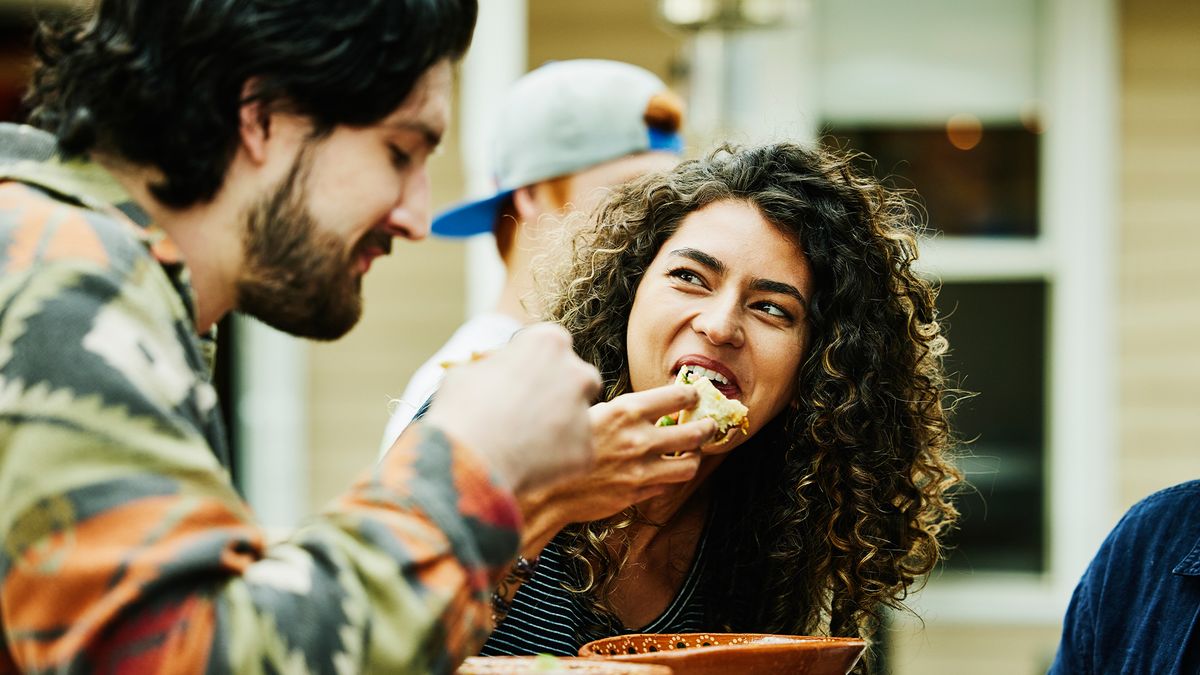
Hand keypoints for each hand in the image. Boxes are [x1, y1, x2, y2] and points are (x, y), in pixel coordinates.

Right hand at [423, 323, 600, 492]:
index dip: (532, 362)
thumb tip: (497, 372)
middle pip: (577, 378)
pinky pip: (574, 453)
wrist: (466, 462)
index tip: (518, 378)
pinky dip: (557, 459)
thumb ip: (495, 367)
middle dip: (559, 391)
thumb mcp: (468, 371)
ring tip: (523, 443)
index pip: (551, 345)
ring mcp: (585, 414)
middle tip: (529, 411)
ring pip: (578, 418)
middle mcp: (577, 373)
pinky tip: (529, 464)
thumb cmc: (461, 410)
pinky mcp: (586, 451)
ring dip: (558, 427)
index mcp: (549, 342)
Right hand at [518, 384, 716, 550]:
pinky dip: (670, 478)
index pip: (676, 398)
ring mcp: (641, 469)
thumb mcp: (590, 414)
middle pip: (694, 432)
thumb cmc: (560, 445)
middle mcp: (639, 439)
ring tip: (694, 453)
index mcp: (626, 411)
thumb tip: (644, 409)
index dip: (691, 396)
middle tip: (710, 425)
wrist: (544, 488)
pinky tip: (666, 472)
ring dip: (695, 457)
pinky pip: (667, 485)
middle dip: (707, 427)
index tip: (695, 396)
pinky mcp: (637, 492)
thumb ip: (621, 413)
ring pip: (689, 464)